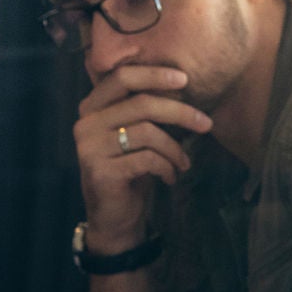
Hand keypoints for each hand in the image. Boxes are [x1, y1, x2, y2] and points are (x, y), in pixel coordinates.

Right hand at [74, 65, 211, 252]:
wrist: (114, 217)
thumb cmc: (130, 169)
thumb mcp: (135, 133)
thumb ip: (144, 109)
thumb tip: (181, 80)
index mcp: (92, 108)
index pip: (122, 77)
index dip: (154, 74)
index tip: (185, 80)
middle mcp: (85, 125)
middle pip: (141, 104)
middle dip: (180, 112)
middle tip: (206, 124)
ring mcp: (90, 149)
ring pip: (148, 133)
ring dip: (175, 149)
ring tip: (183, 163)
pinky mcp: (101, 172)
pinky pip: (147, 159)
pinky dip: (167, 167)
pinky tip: (170, 177)